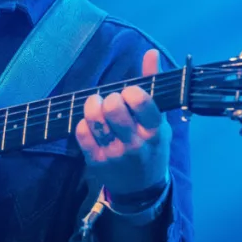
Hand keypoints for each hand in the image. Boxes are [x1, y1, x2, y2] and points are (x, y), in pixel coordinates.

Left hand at [75, 49, 171, 197]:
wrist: (141, 189)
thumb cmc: (152, 147)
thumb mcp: (159, 120)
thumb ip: (154, 86)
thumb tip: (151, 53)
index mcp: (155, 131)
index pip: (141, 101)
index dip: (131, 91)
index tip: (130, 94)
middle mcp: (135, 143)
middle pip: (113, 107)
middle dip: (110, 97)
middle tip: (112, 101)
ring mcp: (113, 153)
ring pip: (94, 119)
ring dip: (93, 105)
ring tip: (98, 105)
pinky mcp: (95, 161)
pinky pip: (81, 132)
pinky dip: (83, 122)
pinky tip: (91, 123)